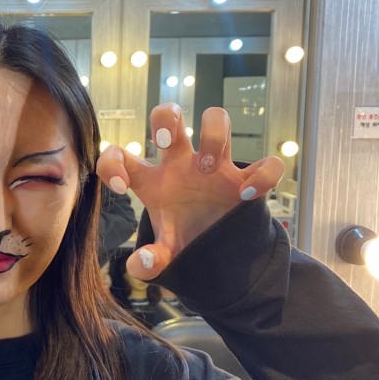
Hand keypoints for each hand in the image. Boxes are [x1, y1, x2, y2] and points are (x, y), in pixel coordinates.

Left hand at [96, 103, 283, 280]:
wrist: (219, 257)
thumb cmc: (185, 242)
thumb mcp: (165, 255)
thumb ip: (150, 261)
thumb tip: (142, 263)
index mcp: (153, 181)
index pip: (121, 155)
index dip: (113, 162)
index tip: (121, 187)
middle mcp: (181, 165)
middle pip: (169, 116)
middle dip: (165, 119)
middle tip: (165, 143)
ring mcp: (215, 167)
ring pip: (217, 120)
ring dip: (213, 135)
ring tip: (208, 167)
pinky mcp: (246, 180)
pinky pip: (266, 164)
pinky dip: (263, 175)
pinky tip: (248, 196)